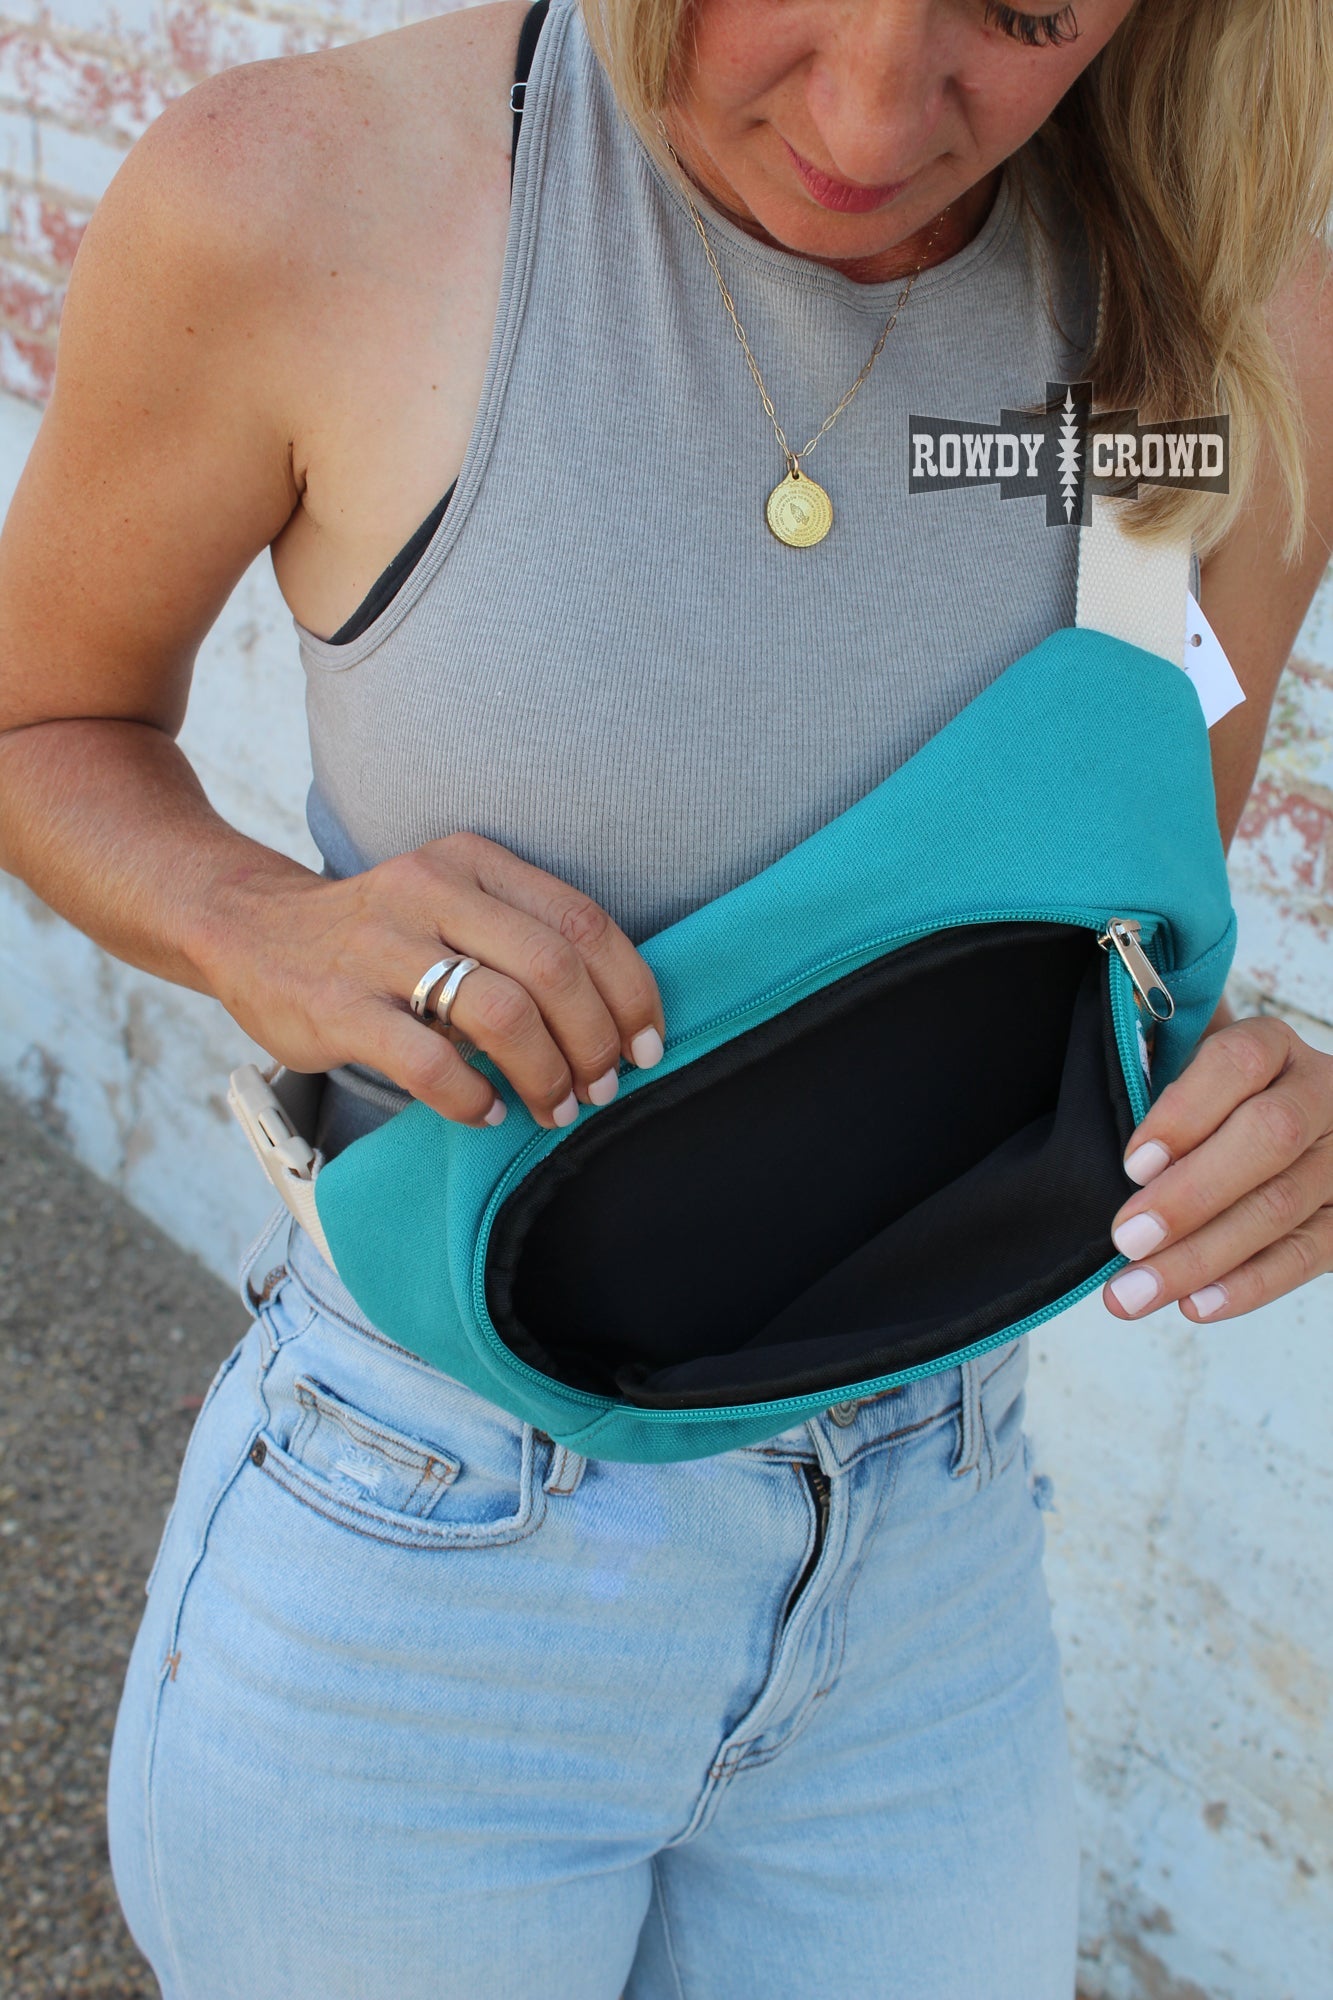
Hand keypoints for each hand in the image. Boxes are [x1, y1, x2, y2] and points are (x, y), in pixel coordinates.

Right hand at [210, 832, 665, 1131]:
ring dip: (545, 1074)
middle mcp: (431, 891)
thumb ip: (523, 938)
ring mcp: (380, 947)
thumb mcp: (453, 902)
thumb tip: (615, 1019)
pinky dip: (472, 1098)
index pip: (583, 923)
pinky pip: (430, 1062)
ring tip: (553, 1107)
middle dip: (596, 1041)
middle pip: (554, 969)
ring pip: (502, 1013)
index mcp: (473, 862)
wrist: (249, 928)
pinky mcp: (338, 1006)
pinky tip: (484, 1112)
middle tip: (604, 1087)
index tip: (648, 1043)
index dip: (631, 992)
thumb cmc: (378, 933)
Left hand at [1103, 1016, 1332, 1321]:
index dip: (1185, 1112)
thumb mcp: (1181, 1070)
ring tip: (1135, 1292)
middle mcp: (1319, 1094)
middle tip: (1127, 1240)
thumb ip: (1151, 1083)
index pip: (1238, 1062)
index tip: (1133, 1164)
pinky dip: (1249, 1286)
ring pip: (1281, 1207)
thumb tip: (1108, 1135)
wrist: (1276, 1127)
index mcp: (1272, 1046)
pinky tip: (1195, 1304)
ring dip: (1202, 1257)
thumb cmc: (1206, 1104)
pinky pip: (1308, 1255)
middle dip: (1191, 1196)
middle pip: (1269, 1137)